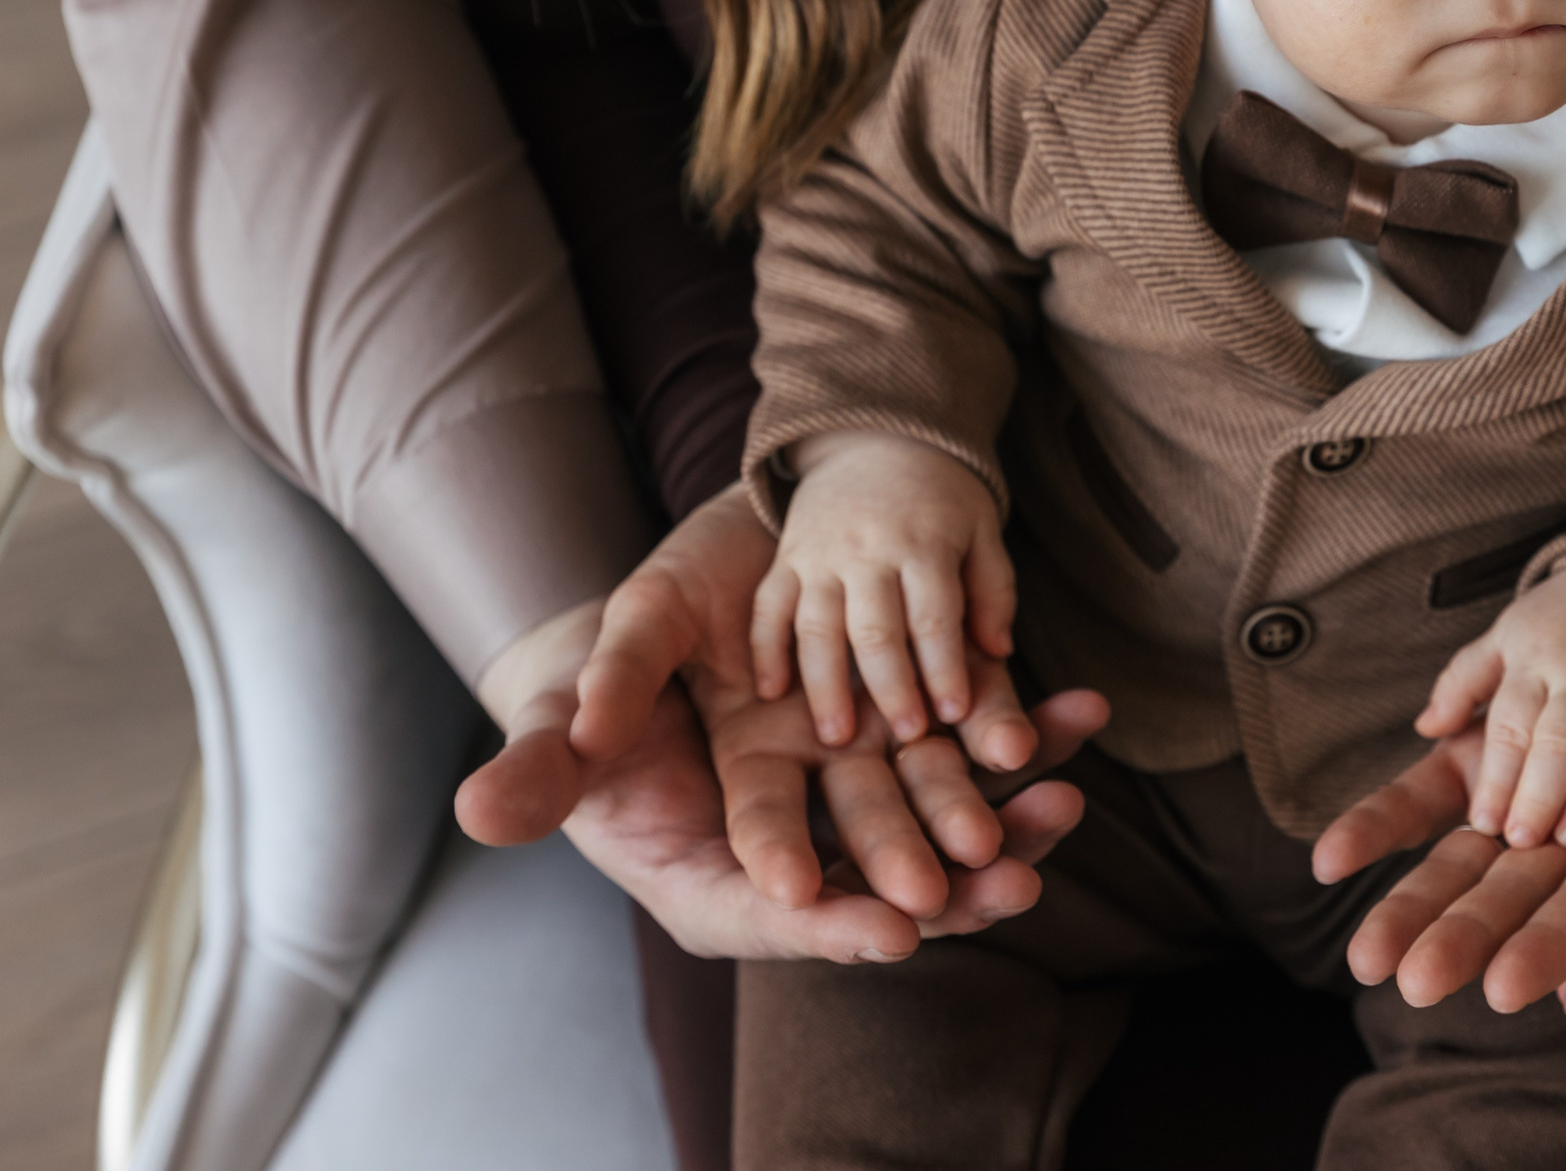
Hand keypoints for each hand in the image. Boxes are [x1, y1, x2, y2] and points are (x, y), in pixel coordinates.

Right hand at [461, 485, 1105, 960]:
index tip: (888, 931)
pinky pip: (972, 744)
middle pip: (881, 881)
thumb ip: (540, 769)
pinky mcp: (893, 738)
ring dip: (1010, 813)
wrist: (643, 633)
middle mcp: (802, 848)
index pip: (778, 915)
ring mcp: (854, 792)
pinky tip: (1083, 710)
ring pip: (943, 817)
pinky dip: (1026, 731)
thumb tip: (482, 812)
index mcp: (717, 873)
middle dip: (948, 884)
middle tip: (1014, 885)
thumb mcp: (562, 723)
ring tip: (1067, 795)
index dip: (830, 925)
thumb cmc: (588, 694)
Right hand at [757, 432, 1019, 751]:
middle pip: (877, 628)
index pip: (935, 617)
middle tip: (906, 739)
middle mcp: (869, 550)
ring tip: (836, 737)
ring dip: (826, 684)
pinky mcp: (785, 559)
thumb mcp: (982, 530)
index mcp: (925, 544)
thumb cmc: (941, 500)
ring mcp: (820, 554)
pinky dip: (765, 648)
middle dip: (892, 687)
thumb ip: (992, 590)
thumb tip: (997, 653)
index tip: (955, 716)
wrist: (875, 438)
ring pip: (818, 625)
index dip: (945, 668)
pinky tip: (769, 691)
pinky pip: (769, 606)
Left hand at [1312, 689, 1565, 1013]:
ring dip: (1418, 903)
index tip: (1523, 988)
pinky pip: (1427, 795)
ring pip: (1463, 863)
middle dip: (1470, 940)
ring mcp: (1526, 793)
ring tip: (1369, 954)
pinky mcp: (1484, 751)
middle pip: (1520, 899)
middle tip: (1416, 981)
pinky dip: (1384, 823)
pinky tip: (1331, 857)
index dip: (1563, 944)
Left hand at [1416, 570, 1565, 849]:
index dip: (1496, 776)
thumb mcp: (1504, 637)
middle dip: (1538, 793)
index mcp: (1534, 662)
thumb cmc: (1561, 622)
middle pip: (1559, 740)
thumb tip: (1426, 727)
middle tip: (1523, 842)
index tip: (1484, 823)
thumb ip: (1463, 682)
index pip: (1510, 726)